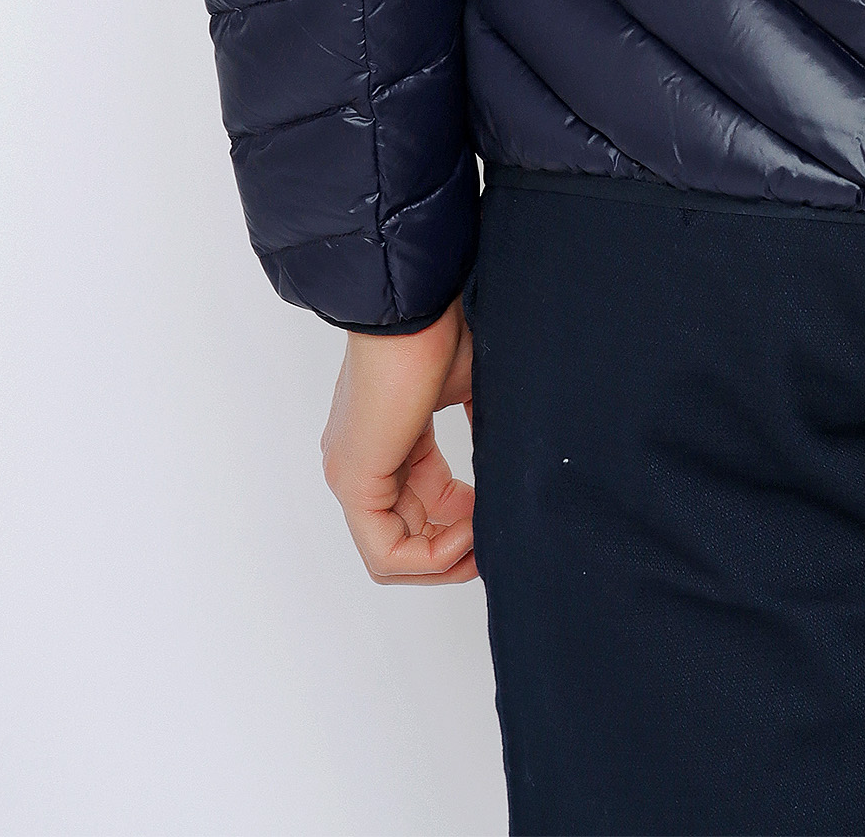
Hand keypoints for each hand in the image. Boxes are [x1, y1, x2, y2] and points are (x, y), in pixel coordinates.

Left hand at [320, 296, 476, 582]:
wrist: (415, 307)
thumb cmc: (441, 333)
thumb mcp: (470, 391)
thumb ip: (481, 434)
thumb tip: (511, 471)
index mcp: (389, 444)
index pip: (422, 510)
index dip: (465, 525)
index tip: (499, 516)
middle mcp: (364, 468)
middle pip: (408, 542)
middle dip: (457, 551)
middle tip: (497, 537)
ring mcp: (353, 479)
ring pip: (393, 556)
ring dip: (448, 557)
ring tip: (486, 533)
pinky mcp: (355, 484)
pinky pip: (387, 552)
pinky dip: (433, 554)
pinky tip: (470, 528)